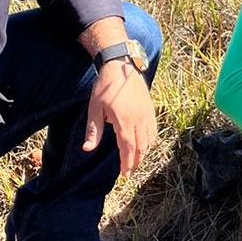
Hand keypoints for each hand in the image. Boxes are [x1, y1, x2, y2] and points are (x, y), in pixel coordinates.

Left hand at [83, 61, 156, 175]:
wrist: (121, 66)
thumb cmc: (105, 87)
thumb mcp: (94, 108)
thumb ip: (93, 130)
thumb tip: (88, 149)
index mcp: (124, 120)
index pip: (128, 148)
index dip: (127, 163)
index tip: (125, 174)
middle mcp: (139, 119)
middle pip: (141, 147)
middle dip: (136, 161)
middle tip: (130, 172)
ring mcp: (147, 114)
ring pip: (150, 140)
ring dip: (144, 153)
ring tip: (137, 161)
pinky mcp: (151, 109)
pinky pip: (154, 130)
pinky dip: (150, 141)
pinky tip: (145, 145)